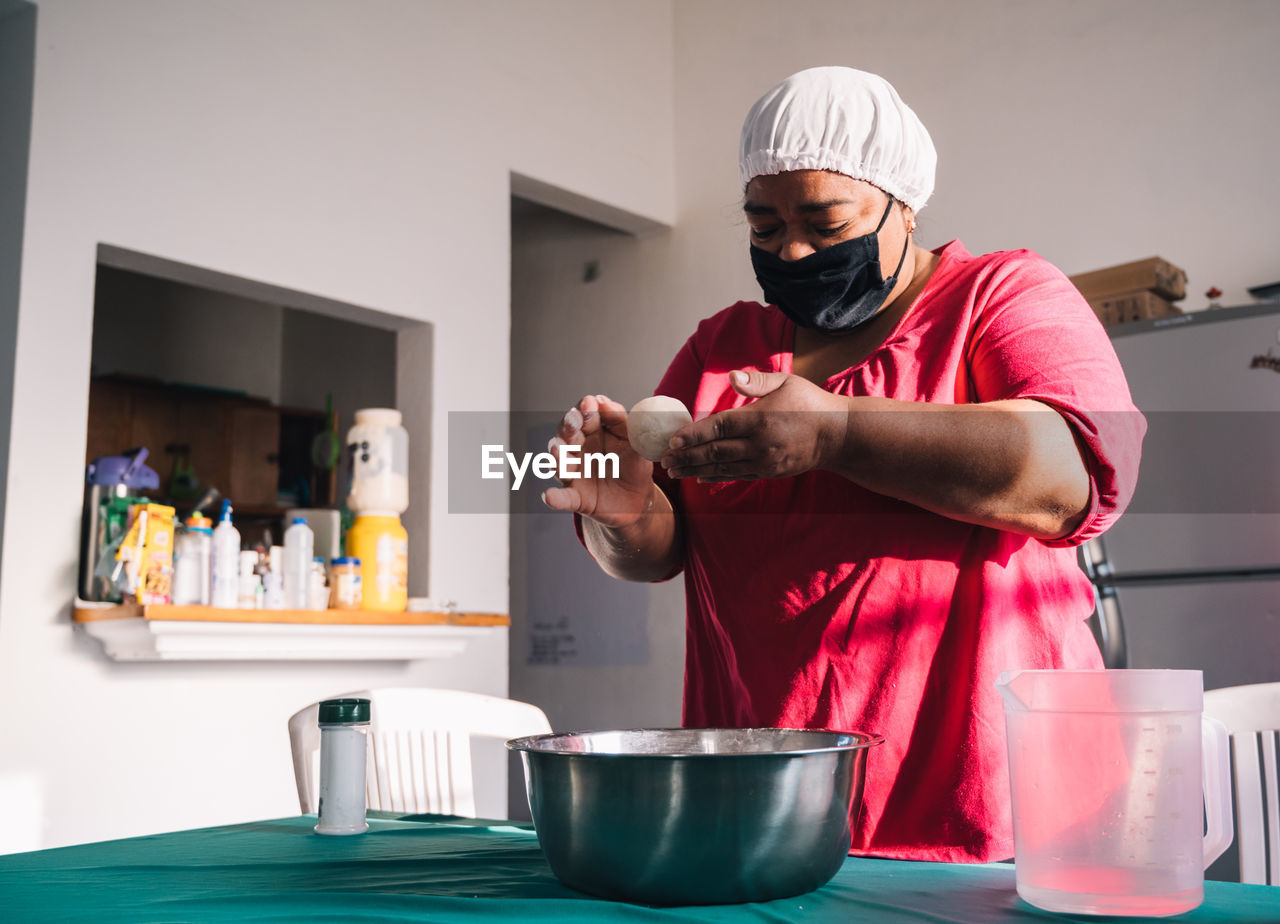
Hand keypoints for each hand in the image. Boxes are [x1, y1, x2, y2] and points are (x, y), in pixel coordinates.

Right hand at [541, 394, 656, 527]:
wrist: (639, 500)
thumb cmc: (634, 466)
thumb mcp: (633, 441)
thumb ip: (620, 420)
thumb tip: (603, 401)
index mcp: (593, 433)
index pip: (584, 416)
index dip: (584, 410)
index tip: (589, 404)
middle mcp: (579, 450)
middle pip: (567, 436)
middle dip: (568, 427)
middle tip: (574, 421)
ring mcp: (575, 473)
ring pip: (559, 463)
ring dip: (557, 457)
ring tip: (558, 451)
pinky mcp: (575, 497)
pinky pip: (563, 498)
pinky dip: (555, 498)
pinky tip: (549, 496)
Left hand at [661, 370, 845, 481]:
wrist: (838, 435)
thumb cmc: (810, 403)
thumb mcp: (786, 382)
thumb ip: (756, 381)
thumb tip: (731, 375)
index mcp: (760, 419)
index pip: (719, 428)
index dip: (693, 435)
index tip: (672, 440)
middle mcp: (759, 444)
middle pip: (715, 451)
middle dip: (686, 456)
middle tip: (664, 460)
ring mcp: (764, 461)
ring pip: (722, 467)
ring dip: (695, 469)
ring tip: (674, 472)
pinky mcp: (769, 472)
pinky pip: (737, 476)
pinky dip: (716, 477)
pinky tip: (700, 477)